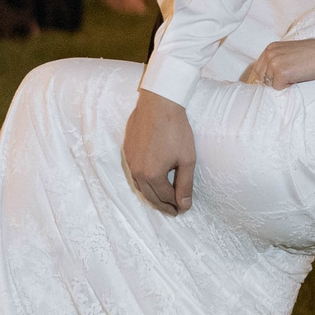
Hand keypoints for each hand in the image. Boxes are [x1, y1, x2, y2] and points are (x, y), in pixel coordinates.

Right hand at [122, 91, 195, 213]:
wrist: (159, 103)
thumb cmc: (176, 129)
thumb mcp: (187, 159)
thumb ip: (185, 185)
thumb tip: (184, 206)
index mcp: (152, 175)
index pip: (165, 198)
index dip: (177, 205)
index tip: (185, 208)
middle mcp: (137, 171)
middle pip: (150, 196)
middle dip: (163, 206)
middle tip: (174, 211)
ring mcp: (130, 161)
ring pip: (140, 187)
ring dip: (152, 196)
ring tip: (163, 200)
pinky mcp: (127, 151)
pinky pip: (134, 174)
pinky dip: (144, 183)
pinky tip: (151, 182)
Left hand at [245, 38, 314, 89]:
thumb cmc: (311, 55)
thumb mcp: (289, 52)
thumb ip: (277, 59)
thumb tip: (266, 76)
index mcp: (270, 47)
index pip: (258, 68)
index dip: (268, 76)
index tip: (281, 76)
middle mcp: (270, 53)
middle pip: (261, 77)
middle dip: (273, 80)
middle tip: (291, 74)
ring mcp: (274, 62)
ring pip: (269, 83)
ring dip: (281, 82)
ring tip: (295, 73)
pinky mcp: (281, 72)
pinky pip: (277, 87)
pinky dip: (287, 86)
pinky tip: (298, 76)